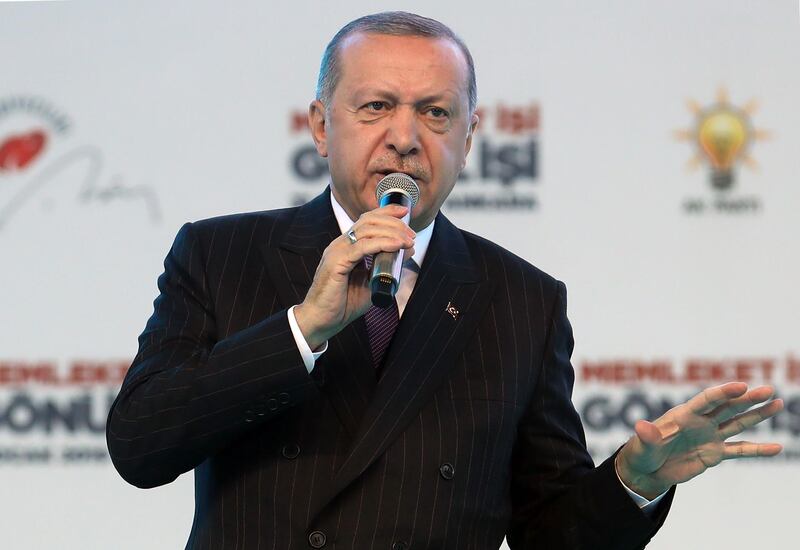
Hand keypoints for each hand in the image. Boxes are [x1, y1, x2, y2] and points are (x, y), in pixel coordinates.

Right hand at [294, 204, 414, 348]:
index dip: (385, 212)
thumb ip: (388, 266)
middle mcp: (340, 244)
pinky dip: (382, 243)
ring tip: (408, 240)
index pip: (366, 220)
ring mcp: (337, 251)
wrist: (322, 321)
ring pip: (366, 230)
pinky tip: (396, 245)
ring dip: (391, 232)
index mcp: (346, 246)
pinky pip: (361, 247)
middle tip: (411, 234)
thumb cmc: (343, 304)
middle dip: (393, 223)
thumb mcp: (372, 282)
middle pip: (368, 221)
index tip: (404, 211)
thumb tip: (407, 250)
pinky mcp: (336, 262)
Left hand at [615, 382, 783, 499]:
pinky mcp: (715, 453)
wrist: (647, 470)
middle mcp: (700, 421)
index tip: (741, 386)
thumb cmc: (642, 452)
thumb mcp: (643, 445)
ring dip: (757, 414)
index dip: (723, 393)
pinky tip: (776, 447)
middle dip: (747, 399)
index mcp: (684, 415)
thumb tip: (641, 427)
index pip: (707, 400)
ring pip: (737, 423)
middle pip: (727, 407)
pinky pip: (739, 450)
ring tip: (777, 403)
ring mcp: (709, 436)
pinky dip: (757, 450)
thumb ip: (647, 436)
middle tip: (768, 390)